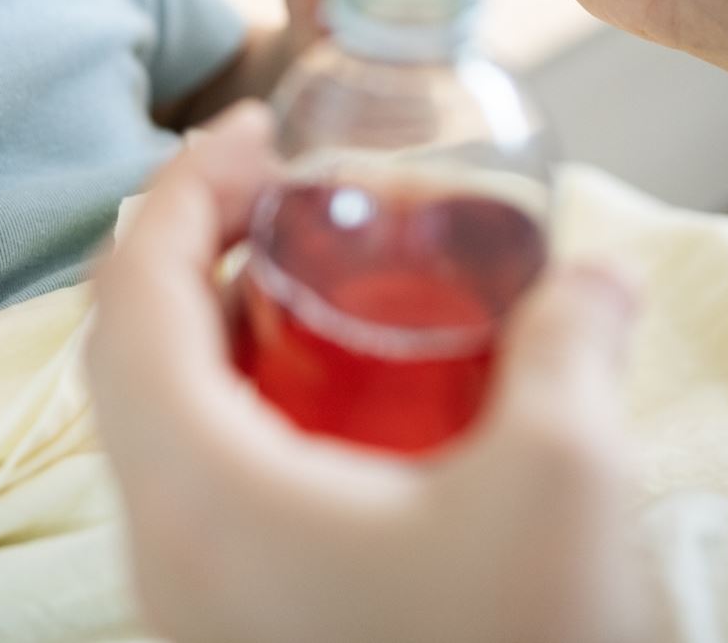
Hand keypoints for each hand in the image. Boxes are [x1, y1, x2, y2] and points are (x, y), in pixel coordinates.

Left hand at [88, 102, 643, 642]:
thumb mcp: (566, 490)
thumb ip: (573, 351)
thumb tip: (600, 273)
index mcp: (198, 494)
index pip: (130, 297)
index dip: (182, 191)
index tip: (253, 134)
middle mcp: (160, 548)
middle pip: (128, 354)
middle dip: (196, 250)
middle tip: (286, 194)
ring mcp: (185, 603)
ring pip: (157, 426)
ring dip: (218, 333)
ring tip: (318, 284)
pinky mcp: (228, 636)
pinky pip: (196, 488)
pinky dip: (241, 412)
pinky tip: (345, 407)